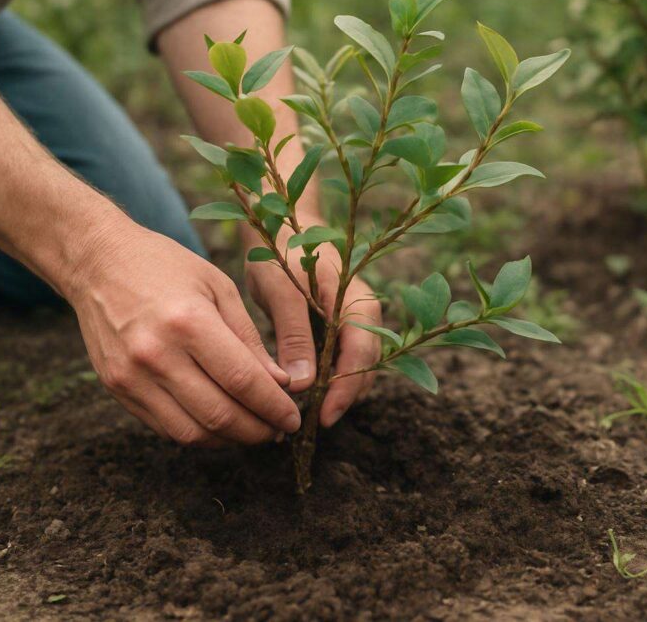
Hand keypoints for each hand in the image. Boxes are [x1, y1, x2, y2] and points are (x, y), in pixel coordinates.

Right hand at [67, 220, 300, 446]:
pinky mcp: (116, 388)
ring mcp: (131, 376)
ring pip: (191, 433)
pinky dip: (198, 434)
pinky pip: (164, 428)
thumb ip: (250, 339)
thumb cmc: (165, 266)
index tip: (293, 418)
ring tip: (252, 430)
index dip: (273, 407)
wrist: (96, 261)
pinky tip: (218, 423)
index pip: (242, 381)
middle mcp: (156, 354)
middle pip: (219, 415)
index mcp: (188, 322)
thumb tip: (280, 385)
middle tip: (278, 430)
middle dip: (258, 431)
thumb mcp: (218, 287)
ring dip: (229, 440)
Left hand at [245, 217, 381, 428]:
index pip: (361, 356)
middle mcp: (363, 312)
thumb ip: (294, 335)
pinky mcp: (342, 323)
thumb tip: (303, 385)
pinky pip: (344, 357)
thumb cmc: (281, 252)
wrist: (284, 223)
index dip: (345, 390)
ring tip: (308, 414)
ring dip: (338, 389)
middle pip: (365, 366)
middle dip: (344, 396)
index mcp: (355, 301)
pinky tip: (307, 391)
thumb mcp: (282, 290)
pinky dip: (331, 376)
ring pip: (357, 365)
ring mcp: (356, 318)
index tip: (323, 417)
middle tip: (313, 423)